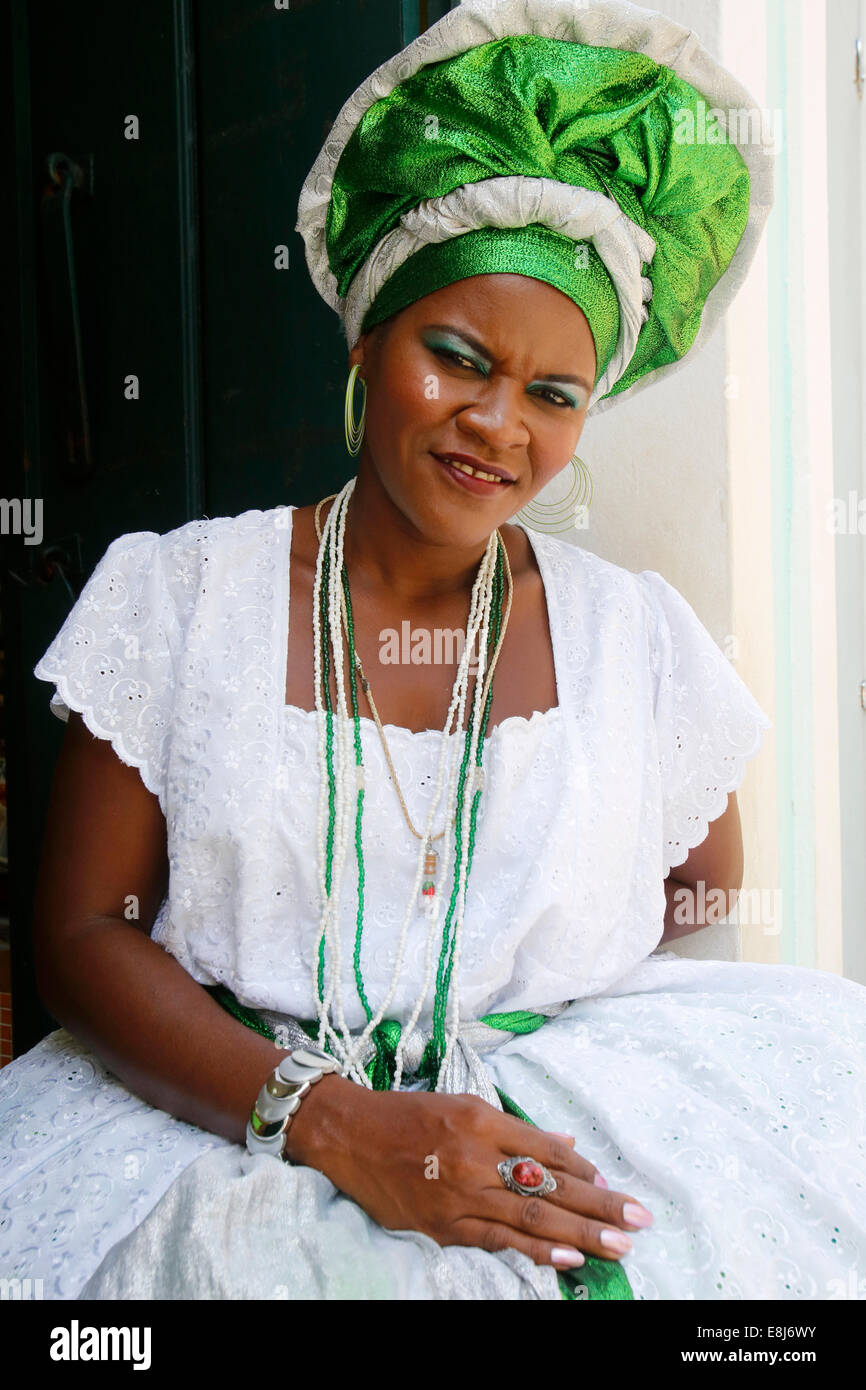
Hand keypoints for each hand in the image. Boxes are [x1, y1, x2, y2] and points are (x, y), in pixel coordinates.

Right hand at [287, 1078, 651, 1269]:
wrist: (348, 1135)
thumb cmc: (408, 1115)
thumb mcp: (463, 1106)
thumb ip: (514, 1129)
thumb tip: (566, 1147)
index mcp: (481, 1119)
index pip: (546, 1150)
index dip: (583, 1172)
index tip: (612, 1186)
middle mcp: (474, 1156)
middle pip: (549, 1186)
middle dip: (598, 1206)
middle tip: (639, 1221)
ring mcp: (458, 1194)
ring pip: (530, 1217)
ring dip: (579, 1234)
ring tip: (617, 1246)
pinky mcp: (442, 1225)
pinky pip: (497, 1241)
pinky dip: (534, 1251)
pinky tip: (566, 1259)